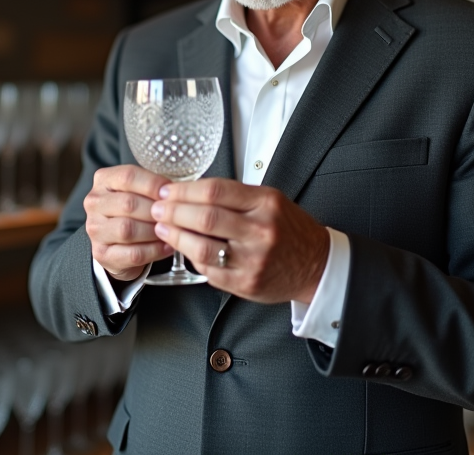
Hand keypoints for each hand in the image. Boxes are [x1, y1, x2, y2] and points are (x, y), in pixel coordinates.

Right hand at [83, 165, 174, 281]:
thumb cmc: (136, 210)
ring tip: (172, 231)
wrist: (119, 242)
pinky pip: (133, 253)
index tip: (172, 192)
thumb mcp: (142, 191)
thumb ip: (155, 187)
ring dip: (155, 231)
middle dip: (156, 211)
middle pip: (129, 204)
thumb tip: (178, 191)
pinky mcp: (101, 253)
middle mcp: (94, 202)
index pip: (128, 177)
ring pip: (128, 230)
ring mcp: (94, 229)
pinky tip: (167, 246)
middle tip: (175, 215)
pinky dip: (155, 250)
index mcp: (104, 180)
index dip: (154, 184)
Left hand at [150, 179, 329, 303]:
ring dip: (175, 237)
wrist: (316, 265)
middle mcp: (261, 231)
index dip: (184, 191)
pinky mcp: (246, 283)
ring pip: (202, 248)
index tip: (168, 191)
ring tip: (163, 229)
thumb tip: (190, 190)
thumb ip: (235, 196)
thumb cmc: (289, 230)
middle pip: (205, 218)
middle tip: (158, 209)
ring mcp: (253, 260)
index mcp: (266, 204)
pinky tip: (185, 249)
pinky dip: (192, 258)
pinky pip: (209, 271)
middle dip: (174, 212)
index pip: (215, 191)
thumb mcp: (270, 201)